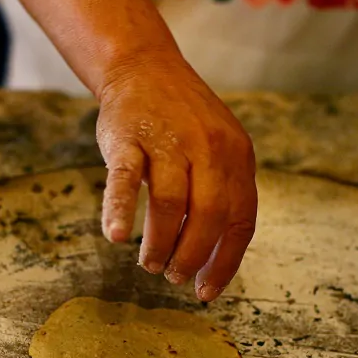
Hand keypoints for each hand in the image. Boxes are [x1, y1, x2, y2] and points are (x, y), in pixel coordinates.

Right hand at [95, 58, 256, 303]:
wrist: (143, 66)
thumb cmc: (181, 123)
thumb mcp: (218, 151)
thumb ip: (222, 197)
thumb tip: (215, 262)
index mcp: (236, 156)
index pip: (240, 220)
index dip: (224, 262)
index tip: (207, 291)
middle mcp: (208, 148)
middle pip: (209, 217)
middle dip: (192, 257)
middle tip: (175, 277)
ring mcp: (167, 140)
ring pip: (170, 204)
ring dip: (159, 244)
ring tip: (151, 264)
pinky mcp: (128, 138)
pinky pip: (125, 181)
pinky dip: (120, 210)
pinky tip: (117, 236)